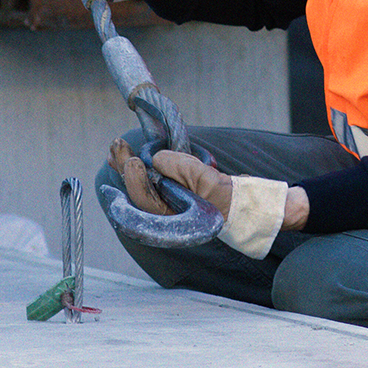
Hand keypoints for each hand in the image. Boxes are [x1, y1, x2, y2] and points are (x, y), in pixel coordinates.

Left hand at [105, 140, 301, 257]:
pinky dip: (143, 168)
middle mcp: (168, 215)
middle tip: (117, 147)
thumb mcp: (212, 184)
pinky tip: (135, 157)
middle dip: (126, 170)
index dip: (135, 182)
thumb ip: (185, 171)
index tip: (133, 160)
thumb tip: (157, 158)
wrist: (250, 205)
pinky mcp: (176, 193)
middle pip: (138, 194)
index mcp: (174, 220)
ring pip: (143, 186)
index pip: (146, 203)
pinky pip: (153, 181)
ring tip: (118, 149)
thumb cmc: (233, 200)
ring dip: (129, 167)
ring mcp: (171, 204)